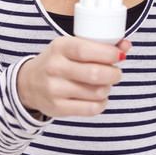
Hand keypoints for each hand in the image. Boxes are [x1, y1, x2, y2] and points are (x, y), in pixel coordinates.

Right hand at [17, 36, 131, 118]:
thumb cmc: (58, 60)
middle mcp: (55, 68)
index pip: (86, 50)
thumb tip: (127, 45)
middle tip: (116, 72)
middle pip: (95, 74)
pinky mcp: (58, 108)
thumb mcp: (72, 45)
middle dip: (114, 73)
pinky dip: (102, 103)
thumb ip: (99, 45)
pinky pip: (91, 109)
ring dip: (108, 88)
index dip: (108, 53)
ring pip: (96, 92)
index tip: (120, 55)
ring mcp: (55, 90)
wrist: (29, 83)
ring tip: (106, 83)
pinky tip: (99, 97)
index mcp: (60, 47)